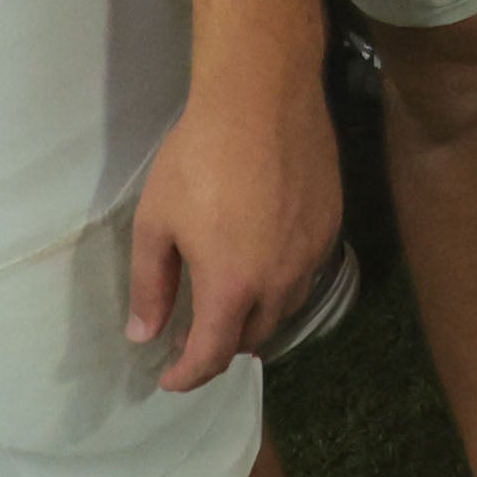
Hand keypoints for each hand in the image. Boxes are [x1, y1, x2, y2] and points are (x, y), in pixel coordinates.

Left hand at [121, 31, 345, 389]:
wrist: (262, 98)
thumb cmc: (198, 157)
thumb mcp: (156, 221)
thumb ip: (150, 285)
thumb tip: (144, 334)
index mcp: (231, 287)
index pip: (212, 356)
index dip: (187, 376)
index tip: (168, 378)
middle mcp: (279, 283)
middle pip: (253, 339)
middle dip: (221, 347)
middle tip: (196, 334)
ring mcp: (311, 256)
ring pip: (284, 309)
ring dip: (255, 317)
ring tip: (232, 301)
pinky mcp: (331, 227)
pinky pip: (305, 274)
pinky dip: (280, 282)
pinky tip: (263, 257)